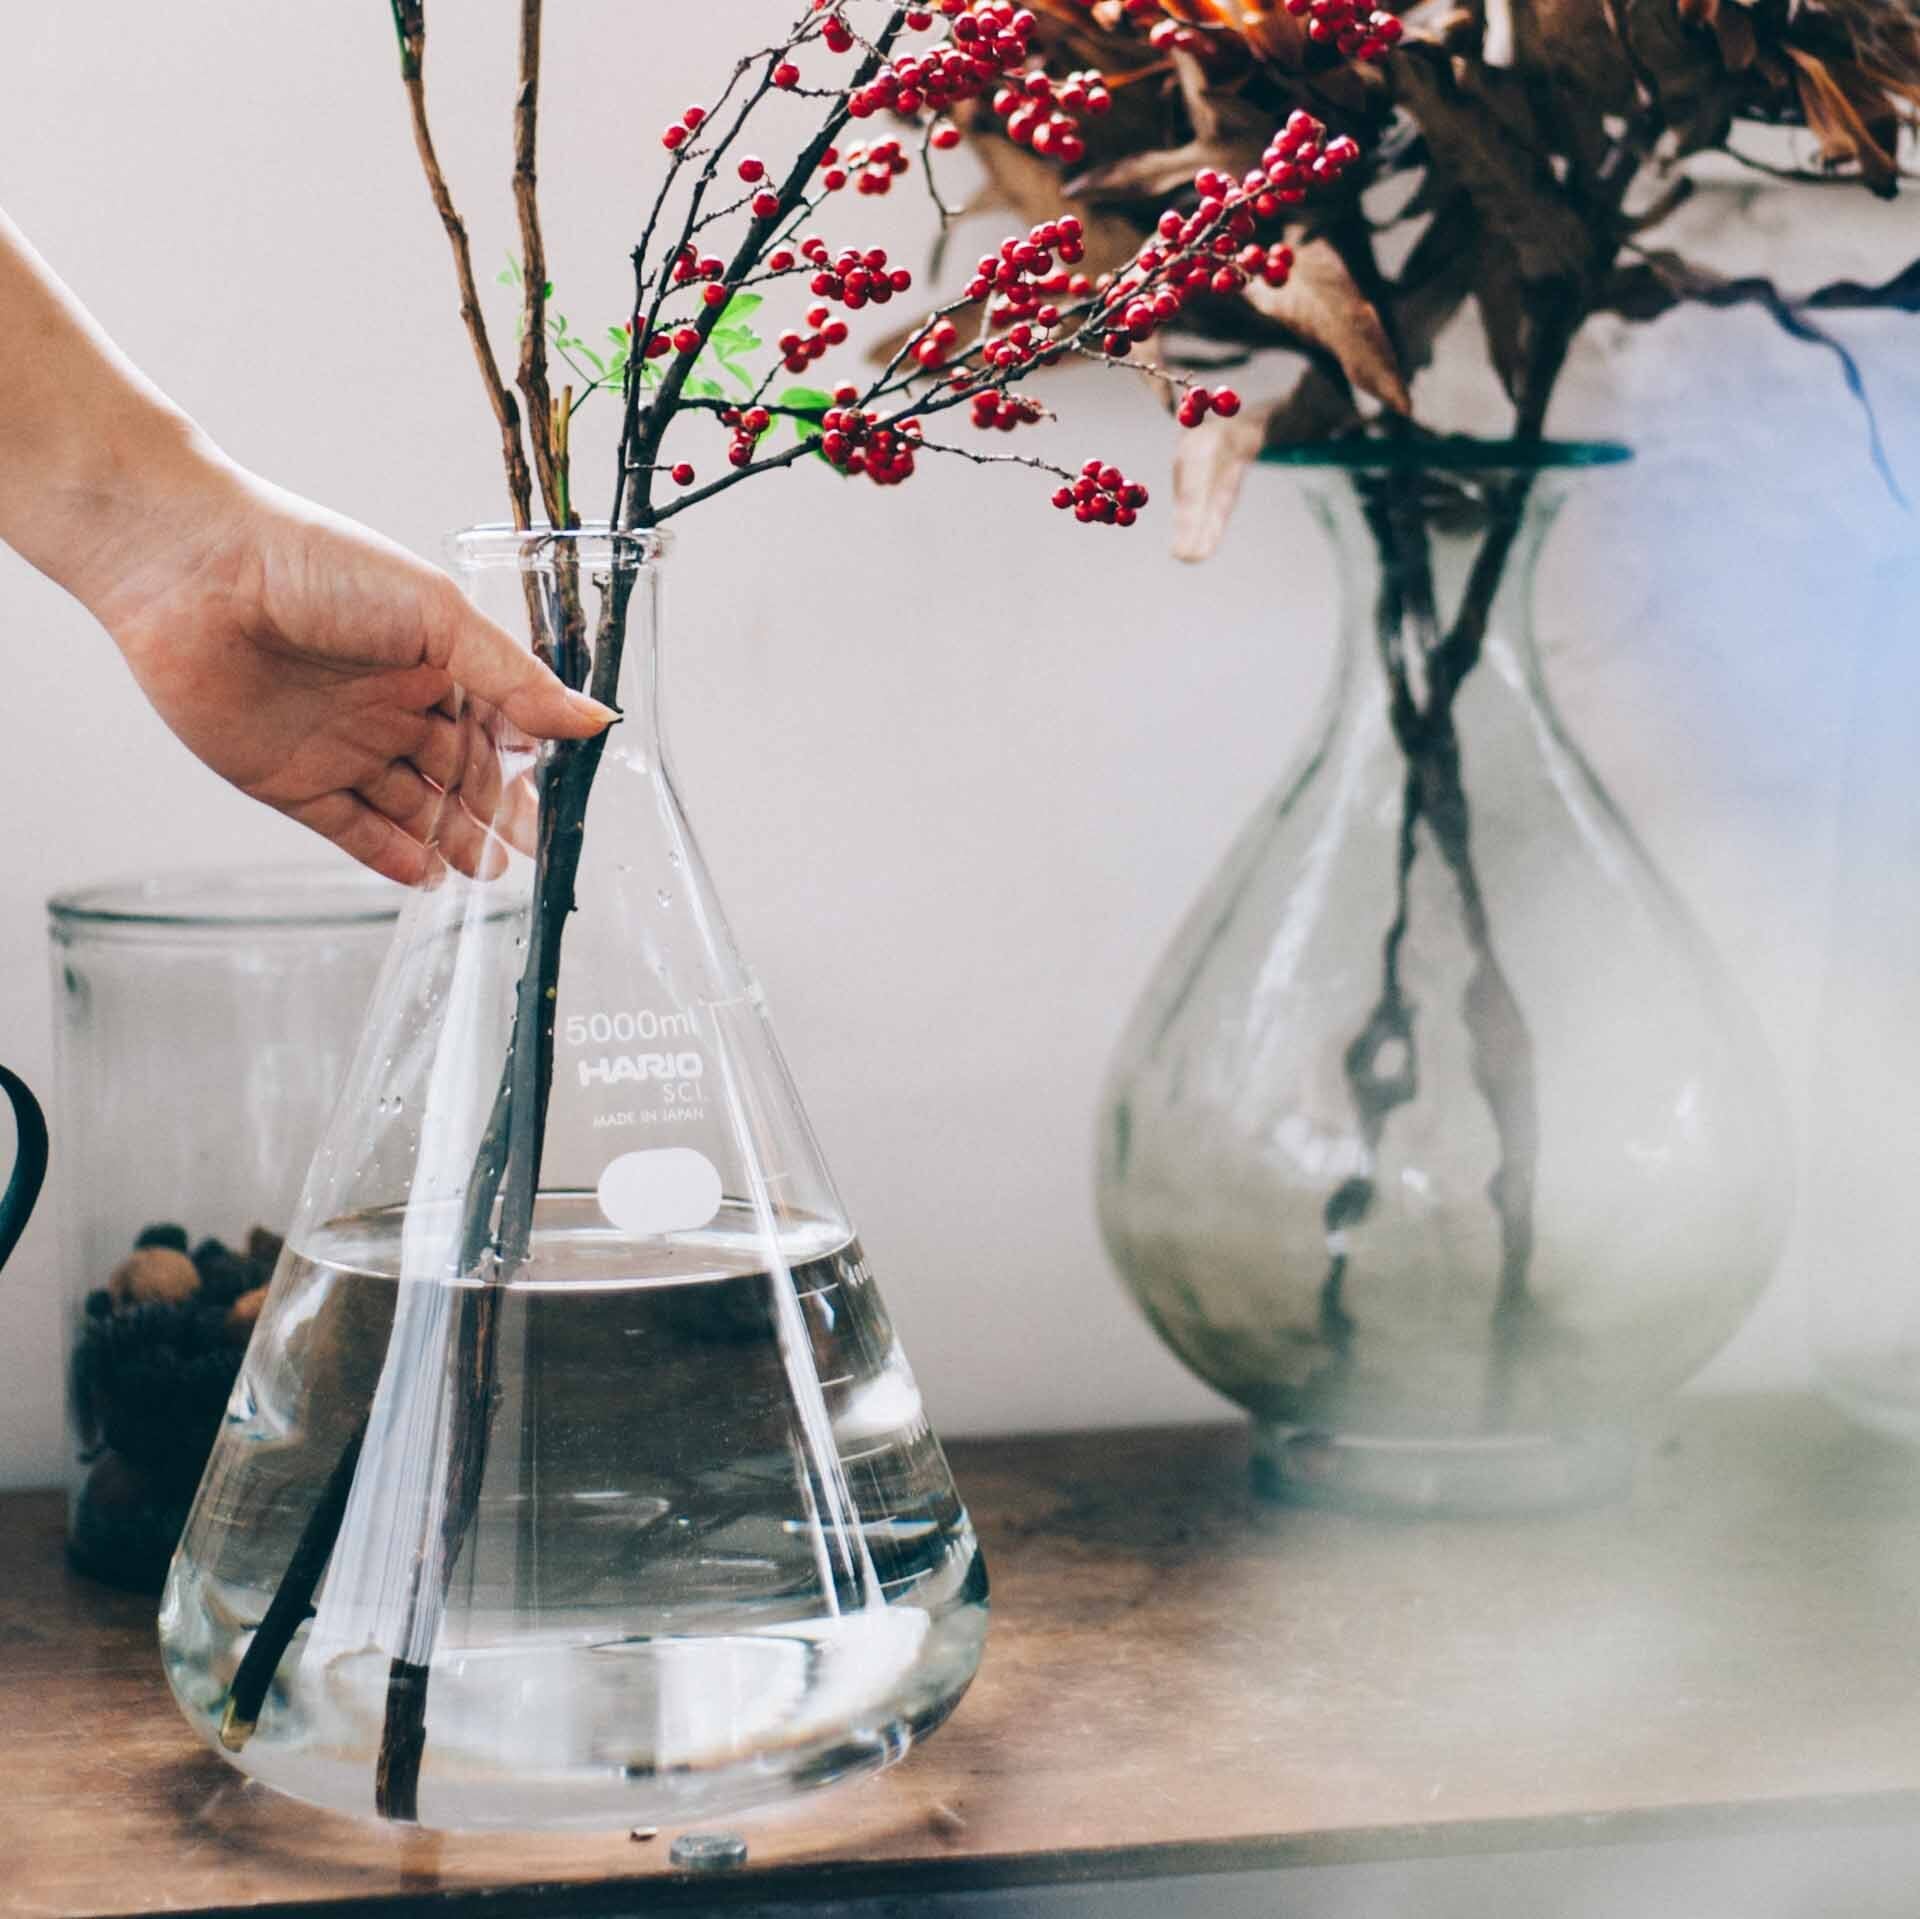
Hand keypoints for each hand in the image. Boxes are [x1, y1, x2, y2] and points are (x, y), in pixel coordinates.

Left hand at [87, 452, 612, 885]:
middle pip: (458, 773)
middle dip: (496, 812)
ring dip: (451, 839)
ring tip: (489, 872)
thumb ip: (514, 678)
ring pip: (411, 807)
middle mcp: (388, 704)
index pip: (495, 724)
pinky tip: (429, 876)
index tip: (565, 797)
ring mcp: (341, 745)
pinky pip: (351, 830)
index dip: (529, 762)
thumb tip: (594, 720)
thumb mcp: (436, 616)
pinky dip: (391, 856)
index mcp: (429, 658)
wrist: (191, 572)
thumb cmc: (313, 564)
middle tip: (533, 849)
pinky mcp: (290, 781)